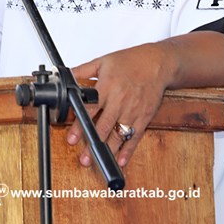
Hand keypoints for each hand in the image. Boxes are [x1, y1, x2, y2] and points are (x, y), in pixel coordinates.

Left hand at [66, 43, 171, 168]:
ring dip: (108, 150)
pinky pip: (135, 137)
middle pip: (104, 127)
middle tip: (83, 159)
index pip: (90, 109)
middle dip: (92, 144)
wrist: (157, 63)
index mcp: (107, 87)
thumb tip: (66, 76)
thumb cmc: (131, 61)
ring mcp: (133, 111)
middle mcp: (120, 101)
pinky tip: (121, 160)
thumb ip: (83, 71)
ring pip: (118, 135)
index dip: (80, 125)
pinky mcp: (144, 117)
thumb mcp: (103, 61)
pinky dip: (128, 150)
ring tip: (97, 162)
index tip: (72, 138)